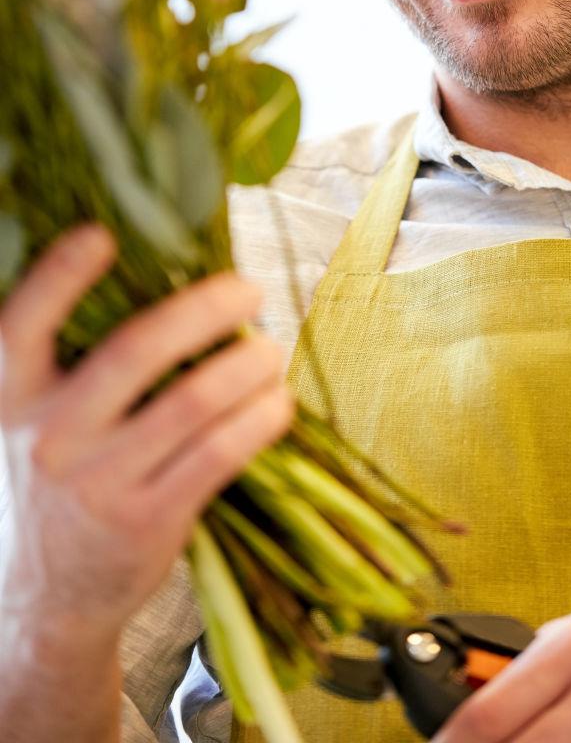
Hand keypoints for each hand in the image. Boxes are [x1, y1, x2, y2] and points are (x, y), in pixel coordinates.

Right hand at [0, 223, 293, 645]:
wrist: (37, 601)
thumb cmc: (50, 483)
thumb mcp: (31, 422)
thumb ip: (74, 365)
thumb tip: (170, 284)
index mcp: (8, 398)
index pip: (21, 325)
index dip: (58, 276)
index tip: (102, 235)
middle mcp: (48, 437)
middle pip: (136, 351)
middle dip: (204, 309)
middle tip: (249, 290)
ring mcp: (98, 482)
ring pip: (193, 402)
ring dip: (248, 365)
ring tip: (271, 349)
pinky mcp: (146, 522)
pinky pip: (219, 454)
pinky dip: (260, 418)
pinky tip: (278, 403)